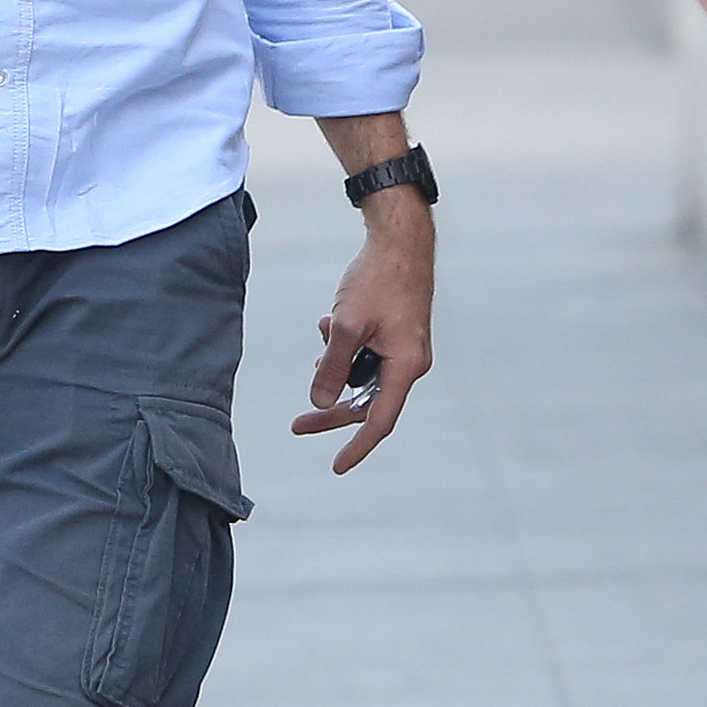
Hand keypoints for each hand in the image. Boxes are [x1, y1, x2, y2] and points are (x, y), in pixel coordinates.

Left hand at [292, 199, 432, 471]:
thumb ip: (331, 367)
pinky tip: (329, 321)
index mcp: (405, 367)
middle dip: (331, 409)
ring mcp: (404, 349)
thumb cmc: (378, 279)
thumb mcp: (345, 325)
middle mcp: (409, 363)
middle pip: (367, 401)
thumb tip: (320, 403)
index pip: (379, 420)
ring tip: (322, 336)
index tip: (337, 466)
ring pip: (364, 375)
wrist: (400, 240)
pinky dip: (345, 347)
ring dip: (336, 366)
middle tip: (297, 424)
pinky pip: (367, 355)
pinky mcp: (397, 334)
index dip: (357, 446)